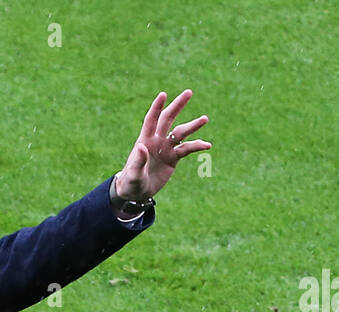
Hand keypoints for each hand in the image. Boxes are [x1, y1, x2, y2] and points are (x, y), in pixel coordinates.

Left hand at [111, 89, 209, 206]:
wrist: (137, 192)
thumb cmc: (131, 181)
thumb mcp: (133, 174)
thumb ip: (138, 161)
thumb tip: (141, 146)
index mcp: (145, 141)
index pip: (151, 120)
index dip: (156, 107)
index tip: (163, 94)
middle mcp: (157, 140)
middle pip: (168, 119)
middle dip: (177, 106)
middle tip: (188, 92)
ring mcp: (166, 148)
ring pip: (181, 133)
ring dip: (192, 126)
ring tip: (205, 119)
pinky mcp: (173, 158)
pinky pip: (187, 149)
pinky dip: (197, 146)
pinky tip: (207, 145)